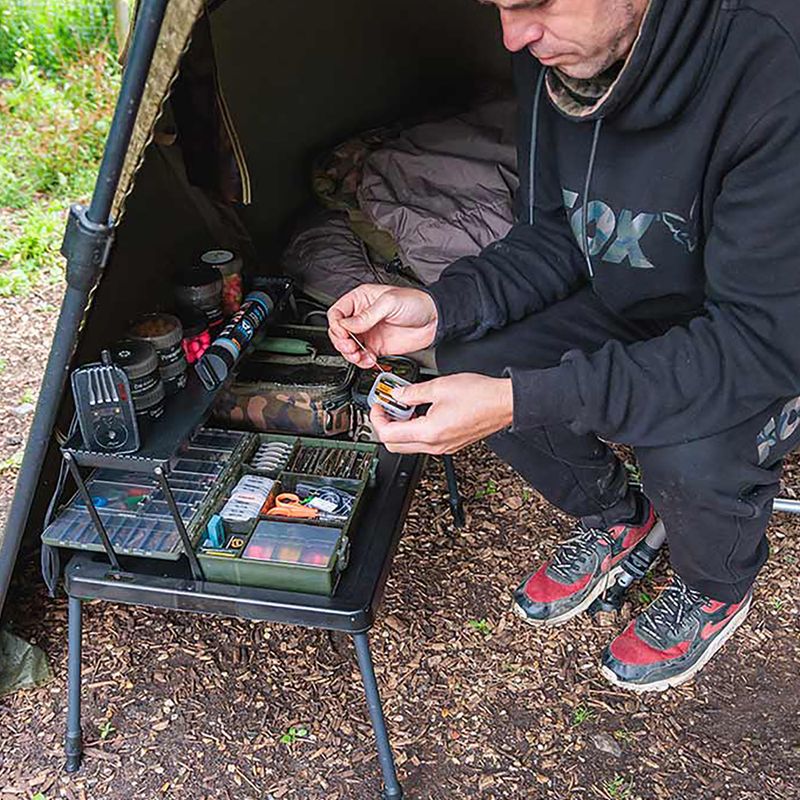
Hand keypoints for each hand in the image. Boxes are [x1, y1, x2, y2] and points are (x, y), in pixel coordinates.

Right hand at [328, 285, 437, 368]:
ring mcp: (369, 332)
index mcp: (361, 300)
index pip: (337, 312)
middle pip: (339, 331)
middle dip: (341, 341)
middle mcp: (362, 316)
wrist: (434, 320)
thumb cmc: (416, 303)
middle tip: (350, 347)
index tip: (344, 333)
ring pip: (348, 346)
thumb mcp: (389, 303)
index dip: (337, 324)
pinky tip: (369, 360)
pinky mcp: (376, 346)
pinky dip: (362, 361)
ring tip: (358, 355)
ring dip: (350, 354)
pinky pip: (361, 356)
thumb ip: (366, 315)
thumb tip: (347, 325)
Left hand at [370, 373, 513, 454]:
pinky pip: (424, 443)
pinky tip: (420, 412)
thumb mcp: (439, 386)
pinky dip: (415, 430)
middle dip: (385, 427)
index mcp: (429, 432)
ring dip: (401, 428)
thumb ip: (412, 392)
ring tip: (403, 407)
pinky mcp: (451, 444)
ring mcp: (444, 447)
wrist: (504, 403)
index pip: (388, 434)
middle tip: (385, 409)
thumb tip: (397, 395)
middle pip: (395, 446)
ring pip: (409, 445)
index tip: (378, 406)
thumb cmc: (480, 396)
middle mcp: (435, 445)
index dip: (377, 419)